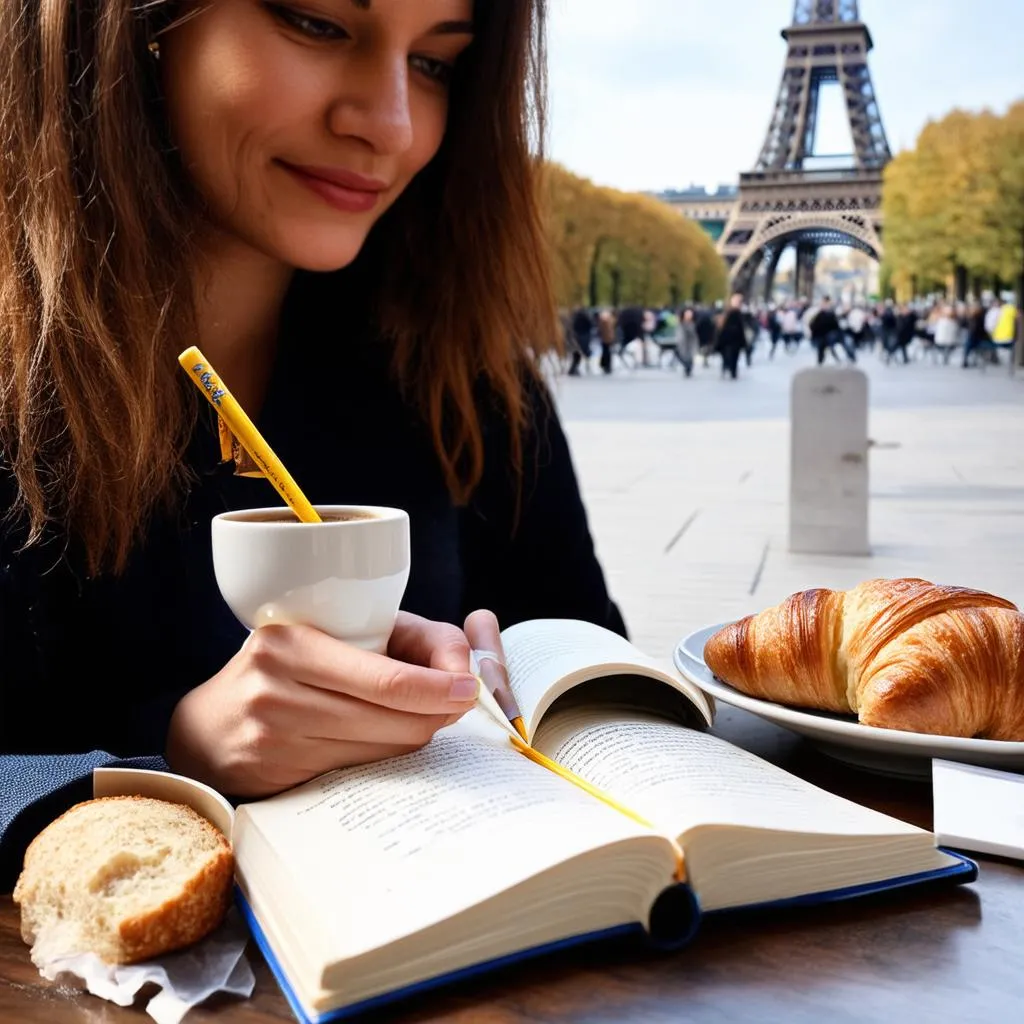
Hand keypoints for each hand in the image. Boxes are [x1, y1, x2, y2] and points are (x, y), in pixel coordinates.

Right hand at [166, 612, 477, 796]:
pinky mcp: (276, 775)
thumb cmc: (290, 666)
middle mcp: (276, 688)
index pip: (385, 679)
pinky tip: (382, 741)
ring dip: (413, 736)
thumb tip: (465, 667)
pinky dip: (382, 757)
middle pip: (390, 719)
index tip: (468, 689)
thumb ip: (407, 638)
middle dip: (436, 714)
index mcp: (292, 641)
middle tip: (456, 706)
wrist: (209, 725)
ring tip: (419, 719)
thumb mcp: (336, 631)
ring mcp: (274, 737)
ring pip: (380, 749)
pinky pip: (357, 771)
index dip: (436, 688)